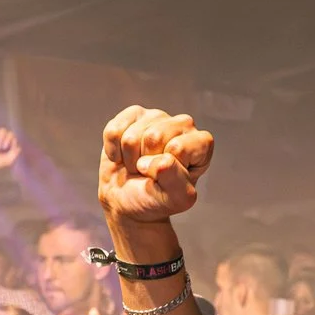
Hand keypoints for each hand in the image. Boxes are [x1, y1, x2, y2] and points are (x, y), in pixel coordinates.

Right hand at [97, 106, 214, 225]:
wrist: (127, 200)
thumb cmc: (156, 199)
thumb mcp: (175, 200)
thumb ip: (177, 182)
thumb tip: (161, 160)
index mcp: (201, 144)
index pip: (178, 148)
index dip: (166, 168)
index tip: (167, 179)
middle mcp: (183, 125)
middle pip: (153, 138)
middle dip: (144, 162)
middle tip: (149, 174)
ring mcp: (158, 116)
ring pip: (131, 136)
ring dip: (129, 159)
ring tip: (137, 166)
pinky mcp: (134, 115)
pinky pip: (114, 131)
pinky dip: (113, 151)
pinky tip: (123, 157)